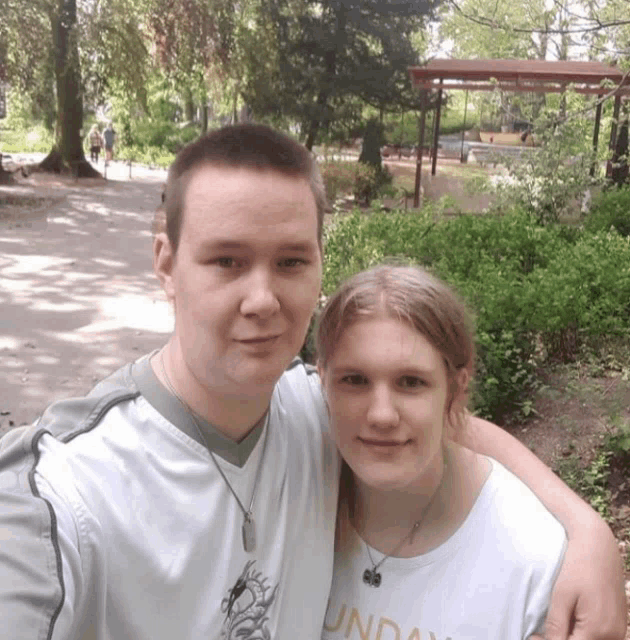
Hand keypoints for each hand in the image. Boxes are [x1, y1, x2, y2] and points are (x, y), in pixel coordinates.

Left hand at [531, 520, 626, 639]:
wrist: (598, 546)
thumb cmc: (578, 567)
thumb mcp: (561, 595)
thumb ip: (556, 625)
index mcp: (597, 630)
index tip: (533, 636)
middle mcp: (613, 635)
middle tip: (539, 633)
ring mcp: (618, 630)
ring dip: (572, 638)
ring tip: (552, 627)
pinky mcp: (619, 624)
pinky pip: (600, 638)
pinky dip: (583, 634)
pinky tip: (568, 623)